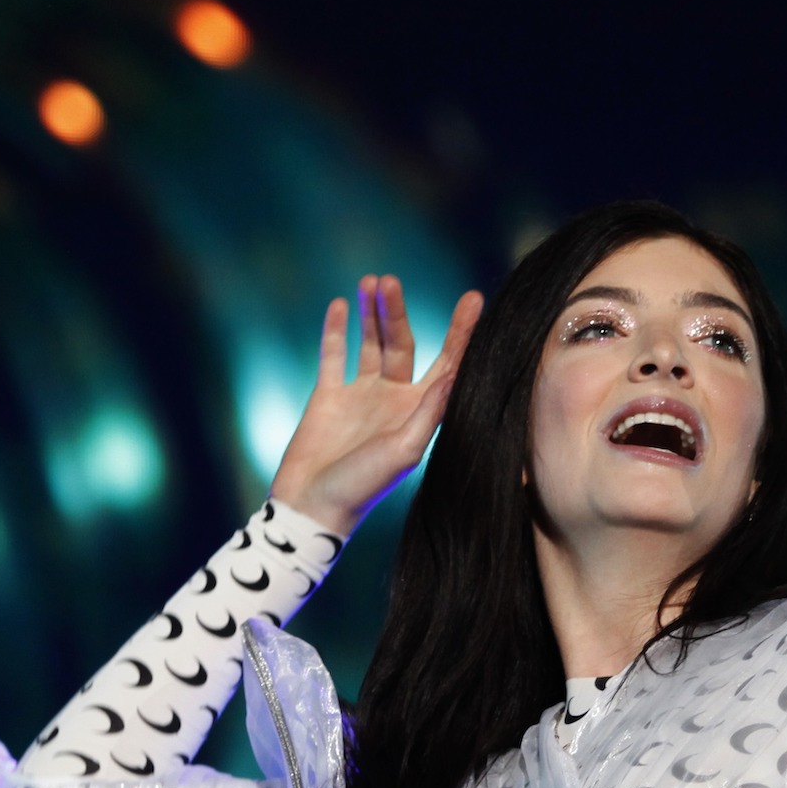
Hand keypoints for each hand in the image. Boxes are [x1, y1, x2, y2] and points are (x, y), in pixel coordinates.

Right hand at [269, 275, 484, 536]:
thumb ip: (429, 411)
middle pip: (403, 343)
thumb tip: (456, 373)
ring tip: (372, 281)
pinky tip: (342, 303)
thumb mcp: (403, 449)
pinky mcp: (329, 397)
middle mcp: (395, 399)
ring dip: (371, 313)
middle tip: (390, 281)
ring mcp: (362, 396)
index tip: (473, 297)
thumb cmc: (364, 487)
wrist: (312, 507)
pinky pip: (334, 355)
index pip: (448, 362)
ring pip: (370, 343)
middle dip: (396, 312)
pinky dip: (337, 330)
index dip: (462, 331)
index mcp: (421, 411)